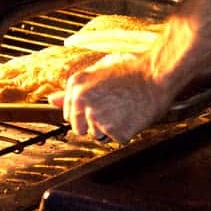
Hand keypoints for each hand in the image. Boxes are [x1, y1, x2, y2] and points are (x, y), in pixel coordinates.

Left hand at [48, 53, 172, 142]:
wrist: (157, 75)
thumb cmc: (133, 70)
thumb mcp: (99, 70)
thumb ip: (74, 89)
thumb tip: (52, 101)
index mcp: (76, 86)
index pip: (71, 115)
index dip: (88, 111)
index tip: (104, 103)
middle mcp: (83, 103)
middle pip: (81, 129)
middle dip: (96, 123)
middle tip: (116, 107)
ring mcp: (99, 118)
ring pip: (99, 136)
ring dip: (112, 128)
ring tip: (126, 109)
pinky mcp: (116, 132)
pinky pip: (119, 140)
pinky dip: (128, 132)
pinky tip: (134, 116)